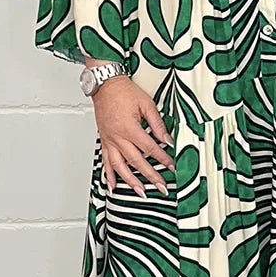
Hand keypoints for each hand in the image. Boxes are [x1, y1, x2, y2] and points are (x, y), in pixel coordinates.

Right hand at [90, 74, 173, 195]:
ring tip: (141, 192)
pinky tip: (113, 185)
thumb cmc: (123, 92)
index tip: (172, 167)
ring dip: (130, 181)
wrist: (105, 85)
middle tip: (161, 187)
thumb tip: (167, 139)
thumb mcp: (147, 104)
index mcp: (130, 128)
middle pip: (136, 162)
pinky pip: (105, 162)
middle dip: (151, 176)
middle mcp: (117, 137)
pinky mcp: (104, 141)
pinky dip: (109, 175)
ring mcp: (109, 141)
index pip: (150, 148)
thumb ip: (158, 124)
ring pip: (120, 166)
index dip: (163, 159)